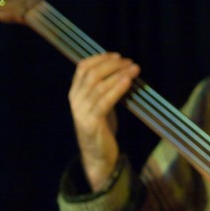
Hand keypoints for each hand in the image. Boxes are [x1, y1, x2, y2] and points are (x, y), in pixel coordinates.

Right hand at [68, 52, 139, 190]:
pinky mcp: (91, 123)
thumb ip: (103, 88)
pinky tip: (128, 82)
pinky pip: (104, 102)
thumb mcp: (100, 103)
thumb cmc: (101, 126)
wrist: (97, 155)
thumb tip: (122, 68)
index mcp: (75, 93)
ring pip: (98, 86)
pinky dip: (117, 89)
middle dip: (112, 65)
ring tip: (134, 68)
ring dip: (118, 74)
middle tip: (130, 62)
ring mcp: (81, 112)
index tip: (117, 55)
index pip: (82, 68)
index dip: (100, 58)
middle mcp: (75, 100)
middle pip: (92, 74)